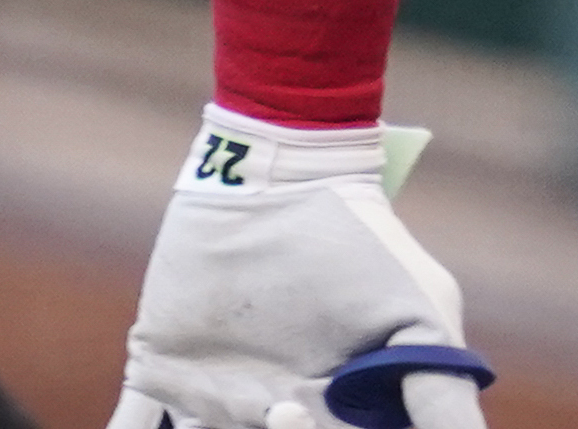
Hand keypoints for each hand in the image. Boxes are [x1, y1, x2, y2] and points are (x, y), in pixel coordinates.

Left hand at [112, 106, 491, 428]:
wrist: (284, 174)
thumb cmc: (361, 244)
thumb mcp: (419, 317)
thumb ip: (442, 395)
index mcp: (335, 413)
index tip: (301, 410)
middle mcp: (276, 411)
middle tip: (278, 406)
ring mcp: (215, 397)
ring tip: (201, 418)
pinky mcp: (161, 368)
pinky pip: (134, 424)